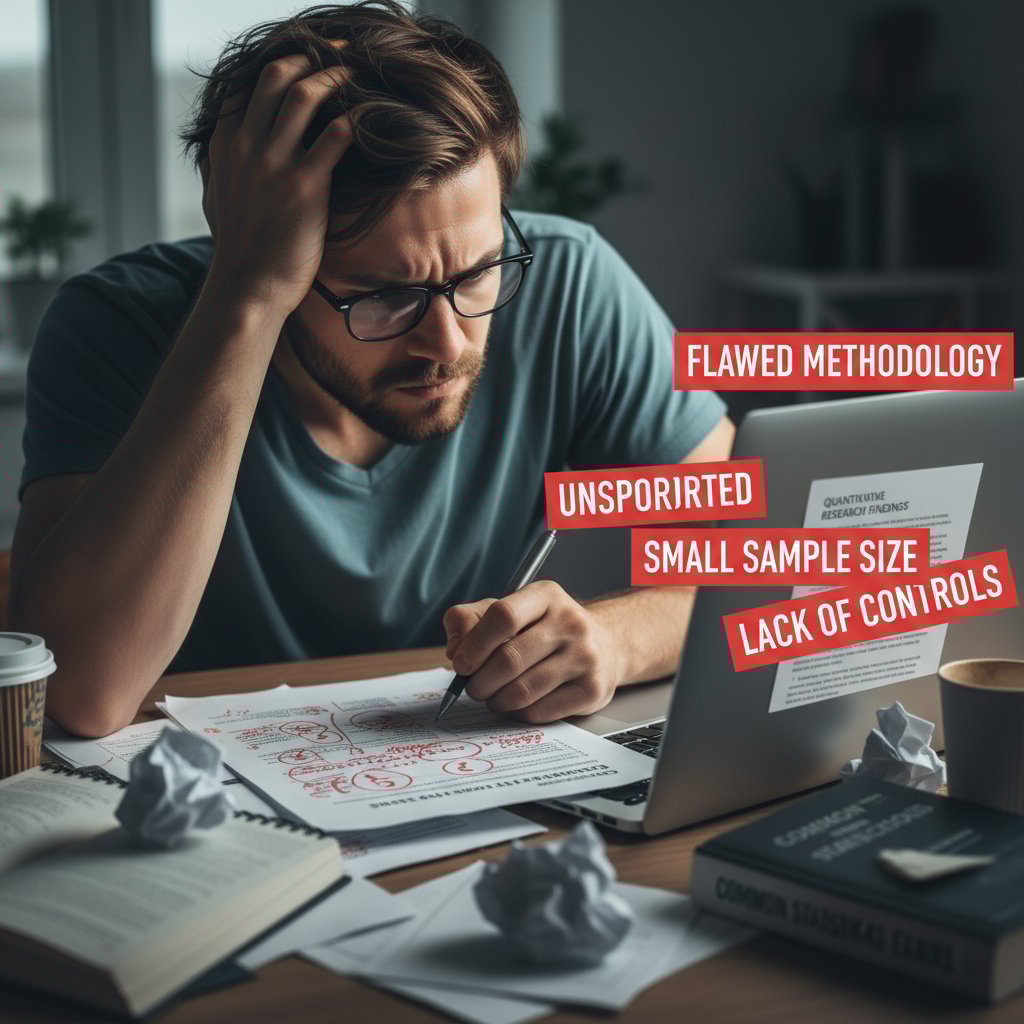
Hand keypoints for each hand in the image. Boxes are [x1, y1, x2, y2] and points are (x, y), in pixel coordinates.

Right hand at [201, 44, 352, 318]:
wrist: (250, 286)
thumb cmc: (240, 249)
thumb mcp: (217, 197)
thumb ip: (223, 166)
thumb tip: (228, 152)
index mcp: (226, 145)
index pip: (246, 86)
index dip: (277, 67)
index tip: (302, 65)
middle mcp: (246, 146)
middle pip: (275, 76)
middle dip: (309, 60)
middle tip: (335, 59)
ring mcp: (274, 164)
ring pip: (304, 95)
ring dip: (334, 79)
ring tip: (354, 78)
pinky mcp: (305, 186)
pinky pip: (335, 136)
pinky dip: (354, 120)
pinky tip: (366, 120)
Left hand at [442, 581, 622, 722]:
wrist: (606, 646)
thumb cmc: (544, 629)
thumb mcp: (509, 610)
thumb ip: (470, 620)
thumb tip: (455, 650)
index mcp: (546, 596)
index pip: (503, 616)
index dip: (474, 645)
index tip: (461, 663)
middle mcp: (571, 622)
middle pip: (509, 659)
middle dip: (480, 681)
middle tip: (474, 688)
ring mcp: (586, 656)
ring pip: (522, 691)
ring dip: (496, 701)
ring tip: (493, 697)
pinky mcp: (592, 689)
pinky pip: (540, 711)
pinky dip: (519, 713)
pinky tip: (519, 704)